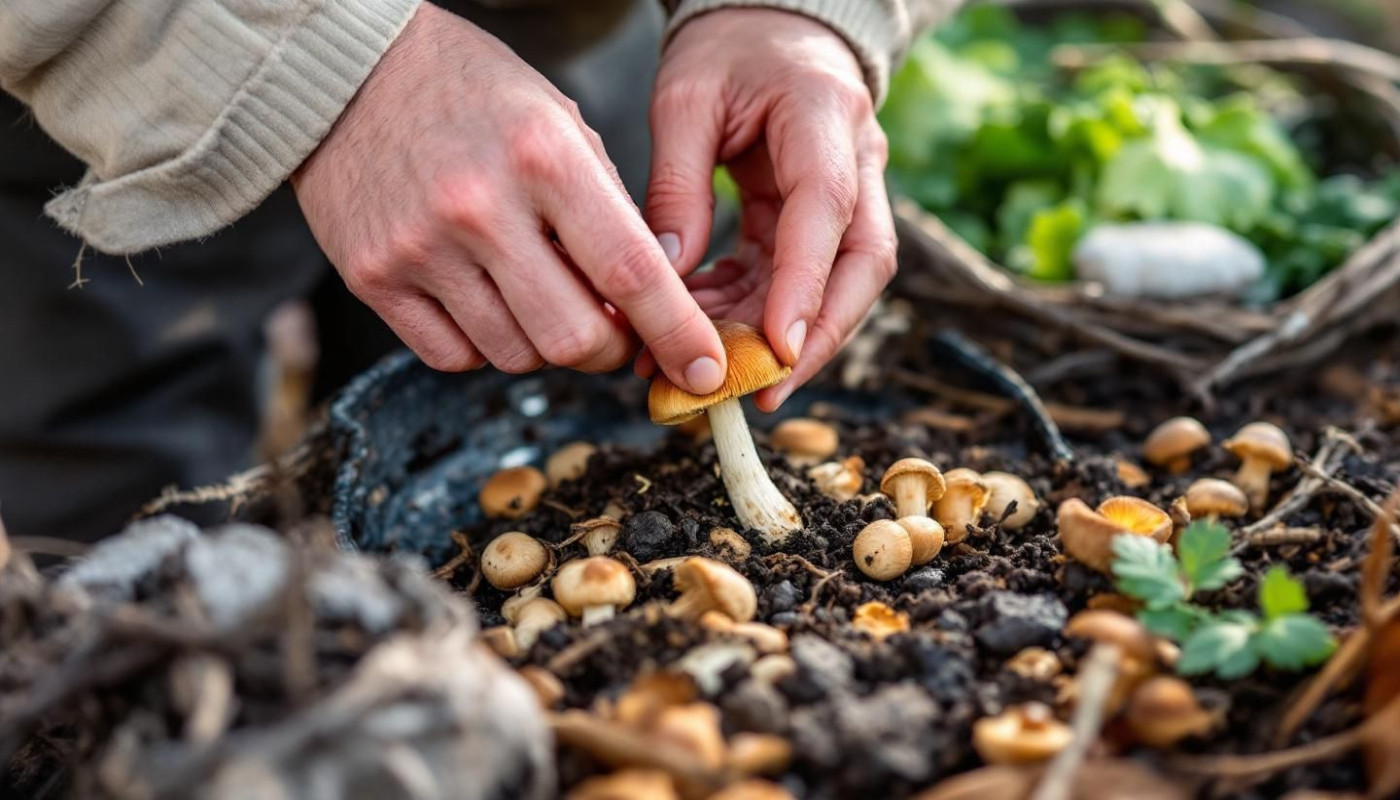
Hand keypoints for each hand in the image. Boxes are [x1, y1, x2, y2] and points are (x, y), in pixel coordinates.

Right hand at [292, 3, 726, 394]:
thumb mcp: (559, 123)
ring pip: (515, 357)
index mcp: (544, 158)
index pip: (630, 271)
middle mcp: (480, 207)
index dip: (677, 332)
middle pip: (572, 338)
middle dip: (609, 352)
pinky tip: (486, 300)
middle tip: (612, 334)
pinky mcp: (373, 278)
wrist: (350, 70)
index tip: (705, 370)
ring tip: (538, 295)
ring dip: (545, 346)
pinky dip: (484, 347)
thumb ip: (608, 212)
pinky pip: (453, 356)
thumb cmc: (471, 92)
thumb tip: (645, 305)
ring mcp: (420, 249)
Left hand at [639, 9, 896, 409]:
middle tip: (765, 392)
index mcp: (824, 118)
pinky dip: (760, 311)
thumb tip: (667, 276)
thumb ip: (677, 184)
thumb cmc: (730, 49)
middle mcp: (856, 161)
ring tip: (719, 375)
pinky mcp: (821, 216)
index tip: (776, 349)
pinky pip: (801, 276)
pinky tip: (711, 331)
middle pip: (863, 265)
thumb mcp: (684, 98)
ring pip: (840, 283)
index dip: (805, 287)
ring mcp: (848, 192)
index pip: (826, 211)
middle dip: (819, 336)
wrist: (771, 23)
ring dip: (784, 337)